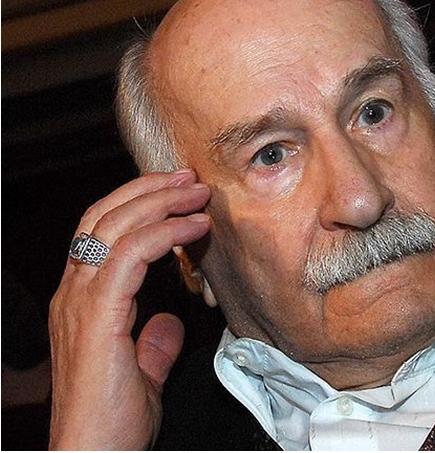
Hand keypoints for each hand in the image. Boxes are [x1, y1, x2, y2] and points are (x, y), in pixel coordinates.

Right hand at [48, 170, 210, 449]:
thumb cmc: (112, 420)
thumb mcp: (141, 372)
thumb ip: (153, 343)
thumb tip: (170, 321)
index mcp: (82, 301)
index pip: (101, 232)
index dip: (138, 205)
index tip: (178, 194)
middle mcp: (74, 292)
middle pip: (103, 216)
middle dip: (148, 189)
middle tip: (188, 178)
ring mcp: (80, 301)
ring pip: (114, 226)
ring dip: (160, 202)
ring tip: (196, 193)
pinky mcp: (97, 315)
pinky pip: (128, 255)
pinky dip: (163, 233)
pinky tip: (193, 227)